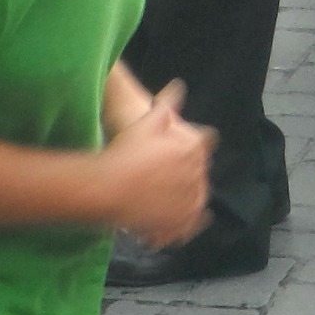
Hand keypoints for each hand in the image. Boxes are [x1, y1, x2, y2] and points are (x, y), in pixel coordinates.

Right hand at [100, 80, 215, 249]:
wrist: (109, 188)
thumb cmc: (128, 150)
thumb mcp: (149, 120)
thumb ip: (167, 104)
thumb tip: (179, 86)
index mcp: (195, 150)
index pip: (205, 144)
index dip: (193, 146)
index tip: (178, 152)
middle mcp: (199, 176)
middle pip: (200, 175)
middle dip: (187, 176)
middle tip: (165, 179)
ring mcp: (191, 203)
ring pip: (195, 202)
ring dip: (184, 200)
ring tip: (165, 203)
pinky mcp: (180, 226)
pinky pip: (187, 228)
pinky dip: (181, 227)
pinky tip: (170, 226)